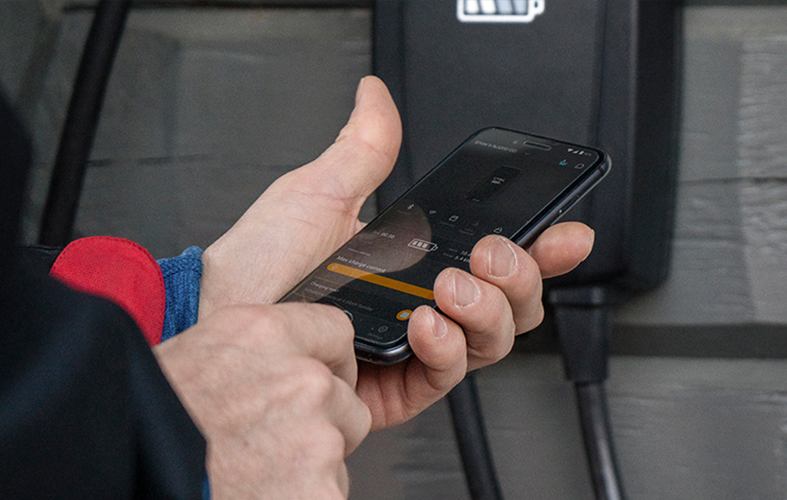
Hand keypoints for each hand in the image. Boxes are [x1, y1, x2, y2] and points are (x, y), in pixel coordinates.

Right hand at [153, 303, 371, 498]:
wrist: (123, 472)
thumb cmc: (138, 424)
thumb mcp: (194, 356)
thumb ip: (252, 354)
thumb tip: (275, 364)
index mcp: (265, 333)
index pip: (335, 332)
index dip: (326, 362)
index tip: (318, 380)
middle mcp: (301, 379)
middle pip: (345, 400)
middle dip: (319, 423)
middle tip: (268, 443)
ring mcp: (316, 440)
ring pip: (337, 454)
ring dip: (308, 468)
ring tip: (251, 474)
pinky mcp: (321, 493)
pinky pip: (330, 494)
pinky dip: (301, 499)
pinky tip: (258, 495)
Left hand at [199, 76, 594, 430]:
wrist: (221, 315)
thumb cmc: (260, 261)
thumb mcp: (322, 192)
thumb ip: (366, 148)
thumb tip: (375, 96)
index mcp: (416, 261)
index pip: (497, 256)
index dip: (542, 247)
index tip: (565, 232)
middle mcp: (422, 304)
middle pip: (510, 302)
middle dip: (521, 276)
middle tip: (493, 254)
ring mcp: (410, 347)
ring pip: (490, 340)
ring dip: (486, 310)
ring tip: (449, 288)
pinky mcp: (393, 386)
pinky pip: (446, 377)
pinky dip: (448, 348)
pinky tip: (426, 323)